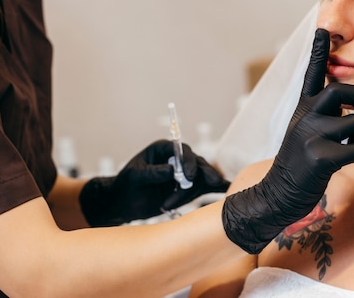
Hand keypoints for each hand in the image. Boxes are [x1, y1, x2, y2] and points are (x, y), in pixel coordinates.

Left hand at [79, 140, 229, 225]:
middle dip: (202, 175)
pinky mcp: (188, 188)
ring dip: (189, 193)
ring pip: (200, 180)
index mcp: (164, 149)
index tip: (188, 176)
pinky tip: (229, 191)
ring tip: (168, 204)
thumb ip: (152, 172)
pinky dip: (216, 189)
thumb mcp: (135, 176)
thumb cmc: (126, 185)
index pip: (182, 150)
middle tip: (211, 183)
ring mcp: (184, 174)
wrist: (124, 203)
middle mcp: (177, 160)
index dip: (189, 161)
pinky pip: (205, 187)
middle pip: (197, 164)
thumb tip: (170, 171)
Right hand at [222, 28, 353, 253]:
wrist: (279, 192)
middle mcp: (305, 117)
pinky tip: (341, 163)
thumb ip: (320, 112)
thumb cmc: (300, 160)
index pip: (311, 74)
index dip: (317, 51)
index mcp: (303, 108)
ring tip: (345, 147)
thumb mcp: (305, 129)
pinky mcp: (319, 157)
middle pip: (340, 91)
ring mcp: (310, 136)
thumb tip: (344, 100)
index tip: (321, 29)